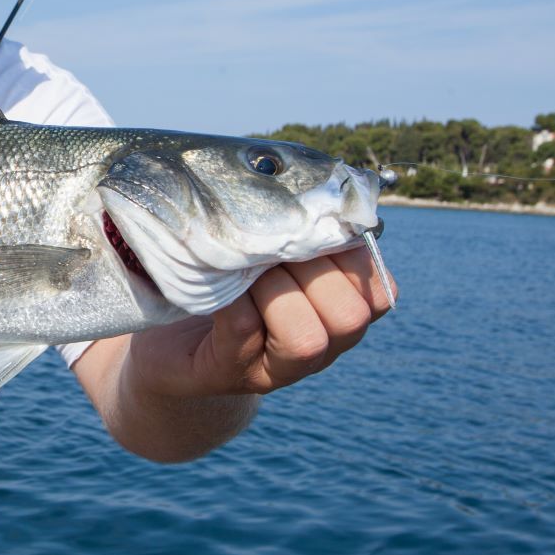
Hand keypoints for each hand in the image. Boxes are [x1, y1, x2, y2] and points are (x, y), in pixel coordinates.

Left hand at [128, 245, 394, 399]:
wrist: (175, 346)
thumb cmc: (233, 284)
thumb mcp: (275, 253)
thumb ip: (301, 229)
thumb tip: (307, 181)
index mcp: (341, 312)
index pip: (379, 291)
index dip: (350, 253)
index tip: (312, 228)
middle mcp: (322, 349)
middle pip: (351, 317)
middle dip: (312, 272)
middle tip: (276, 254)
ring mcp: (278, 369)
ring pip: (307, 339)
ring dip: (275, 292)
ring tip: (248, 274)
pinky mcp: (230, 372)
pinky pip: (244, 331)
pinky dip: (232, 300)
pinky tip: (218, 285)